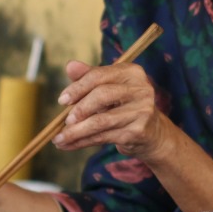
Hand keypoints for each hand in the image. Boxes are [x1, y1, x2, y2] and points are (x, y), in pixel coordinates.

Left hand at [53, 60, 171, 159]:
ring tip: (59, 139)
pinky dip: (83, 142)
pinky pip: (104, 136)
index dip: (77, 87)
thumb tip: (69, 66)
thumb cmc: (124, 106)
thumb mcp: (108, 88)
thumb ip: (89, 76)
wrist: (153, 133)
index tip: (62, 100)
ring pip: (101, 121)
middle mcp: (140, 89)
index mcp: (131, 72)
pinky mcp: (138, 131)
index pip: (99, 75)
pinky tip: (69, 145)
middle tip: (64, 121)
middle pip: (102, 95)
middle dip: (79, 109)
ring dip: (76, 131)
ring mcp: (141, 111)